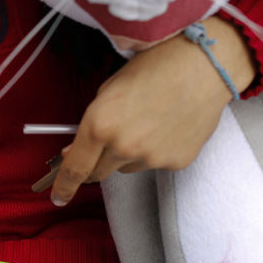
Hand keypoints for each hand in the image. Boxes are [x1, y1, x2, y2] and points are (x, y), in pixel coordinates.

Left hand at [50, 16, 256, 205]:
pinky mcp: (175, 162)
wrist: (204, 65)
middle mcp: (122, 147)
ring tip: (147, 121)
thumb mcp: (109, 89)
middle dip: (95, 163)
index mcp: (99, 125)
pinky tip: (167, 126)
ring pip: (126, 167)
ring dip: (126, 154)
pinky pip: (154, 164)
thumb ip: (90, 124)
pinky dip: (154, 151)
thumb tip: (74, 150)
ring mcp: (151, 158)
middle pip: (98, 173)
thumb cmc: (154, 68)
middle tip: (106, 142)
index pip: (75, 168)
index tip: (58, 198)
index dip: (63, 186)